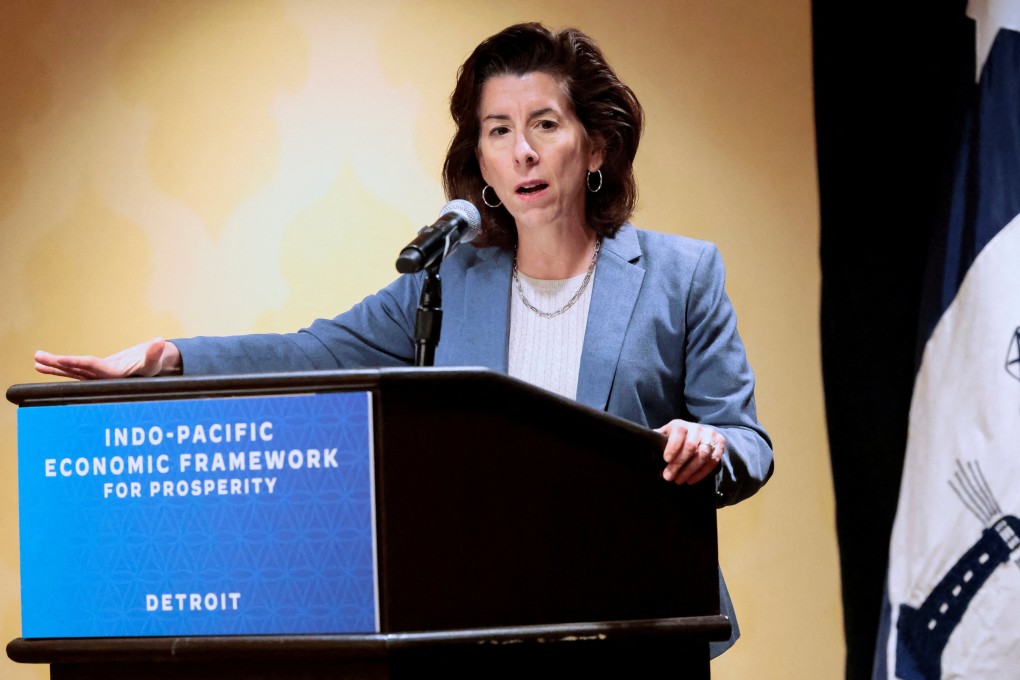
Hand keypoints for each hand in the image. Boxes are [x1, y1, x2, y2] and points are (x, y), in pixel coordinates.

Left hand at [34, 338, 180, 380]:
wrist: (150, 369)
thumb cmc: (153, 364)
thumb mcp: (155, 359)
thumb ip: (155, 353)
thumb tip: (160, 342)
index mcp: (114, 375)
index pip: (93, 367)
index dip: (77, 363)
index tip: (62, 360)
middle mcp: (101, 378)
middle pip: (76, 370)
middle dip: (58, 365)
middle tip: (40, 359)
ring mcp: (95, 376)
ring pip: (71, 372)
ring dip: (54, 367)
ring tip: (36, 362)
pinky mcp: (92, 373)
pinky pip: (72, 370)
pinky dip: (58, 367)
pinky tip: (42, 365)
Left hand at [655, 419, 724, 485]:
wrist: (700, 436)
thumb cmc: (676, 439)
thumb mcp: (666, 436)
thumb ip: (657, 439)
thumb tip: (643, 443)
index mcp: (681, 424)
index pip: (679, 431)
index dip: (673, 445)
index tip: (666, 459)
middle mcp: (697, 428)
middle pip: (691, 446)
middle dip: (679, 463)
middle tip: (669, 476)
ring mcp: (710, 436)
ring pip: (703, 454)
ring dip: (690, 470)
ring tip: (678, 480)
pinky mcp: (720, 446)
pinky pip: (712, 461)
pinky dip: (701, 473)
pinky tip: (690, 480)